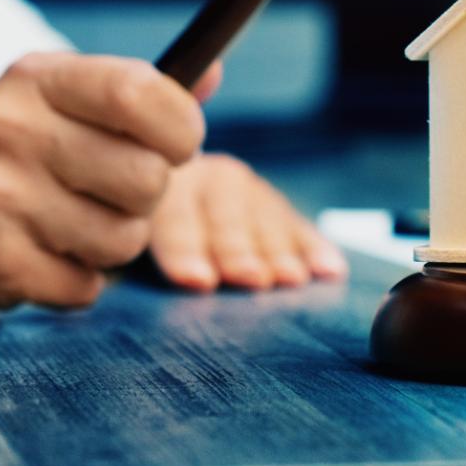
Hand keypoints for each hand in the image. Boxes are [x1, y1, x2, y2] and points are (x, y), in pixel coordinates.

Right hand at [0, 52, 210, 308]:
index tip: (177, 143)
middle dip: (147, 196)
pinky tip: (40, 257)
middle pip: (150, 177)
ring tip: (70, 227)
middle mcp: (12, 131)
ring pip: (126, 239)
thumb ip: (132, 92)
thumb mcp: (47, 103)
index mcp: (34, 80)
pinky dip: (77, 282)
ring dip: (113, 244)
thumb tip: (214, 68)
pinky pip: (88, 287)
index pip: (143, 94)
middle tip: (111, 193)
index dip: (182, 127)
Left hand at [147, 153, 347, 290]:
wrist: (177, 197)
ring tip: (290, 279)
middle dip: (239, 250)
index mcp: (162, 190)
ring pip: (266, 217)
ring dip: (280, 252)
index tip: (197, 281)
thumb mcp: (134, 242)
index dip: (184, 251)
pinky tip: (330, 270)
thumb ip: (142, 262)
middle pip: (225, 216)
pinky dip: (316, 248)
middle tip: (252, 279)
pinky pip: (300, 225)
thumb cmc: (147, 238)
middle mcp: (208, 179)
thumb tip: (151, 287)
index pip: (173, 219)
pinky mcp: (277, 205)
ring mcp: (248, 188)